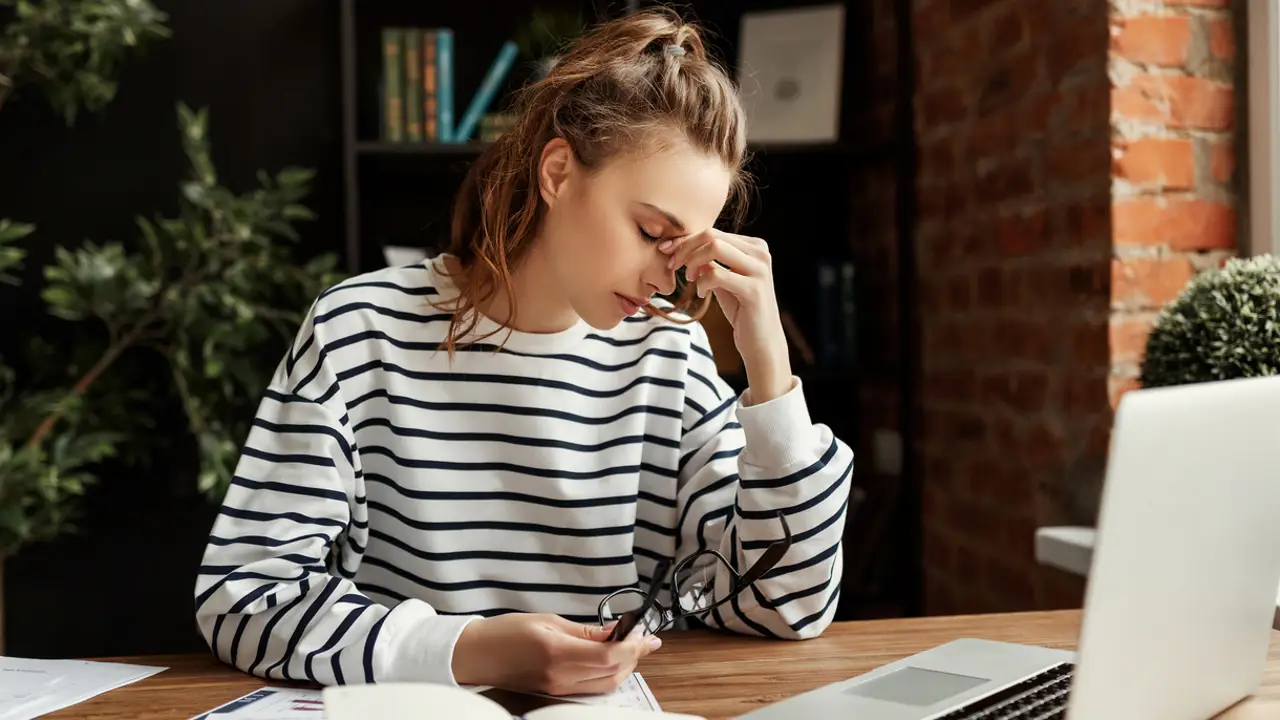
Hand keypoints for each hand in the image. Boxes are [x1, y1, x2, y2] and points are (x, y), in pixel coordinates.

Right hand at [451, 613, 660, 695]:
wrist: (475, 656)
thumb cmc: (505, 633)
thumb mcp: (548, 621)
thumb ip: (585, 630)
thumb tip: (616, 630)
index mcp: (557, 654)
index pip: (609, 656)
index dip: (633, 645)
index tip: (645, 633)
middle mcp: (560, 678)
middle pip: (613, 674)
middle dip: (634, 655)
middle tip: (643, 636)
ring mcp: (558, 690)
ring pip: (606, 685)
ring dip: (624, 666)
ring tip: (631, 645)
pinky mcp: (556, 694)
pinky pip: (591, 688)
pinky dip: (608, 674)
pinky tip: (611, 658)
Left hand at [660, 229, 791, 403]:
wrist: (761, 341)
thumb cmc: (741, 309)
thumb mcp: (723, 279)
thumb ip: (709, 261)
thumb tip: (681, 245)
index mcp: (755, 246)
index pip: (713, 232)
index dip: (686, 240)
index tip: (667, 251)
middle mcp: (760, 253)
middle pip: (712, 235)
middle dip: (685, 249)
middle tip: (673, 266)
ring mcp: (759, 270)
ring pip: (715, 247)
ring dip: (693, 262)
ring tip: (690, 279)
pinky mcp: (753, 289)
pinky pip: (716, 274)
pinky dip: (702, 282)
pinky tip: (703, 294)